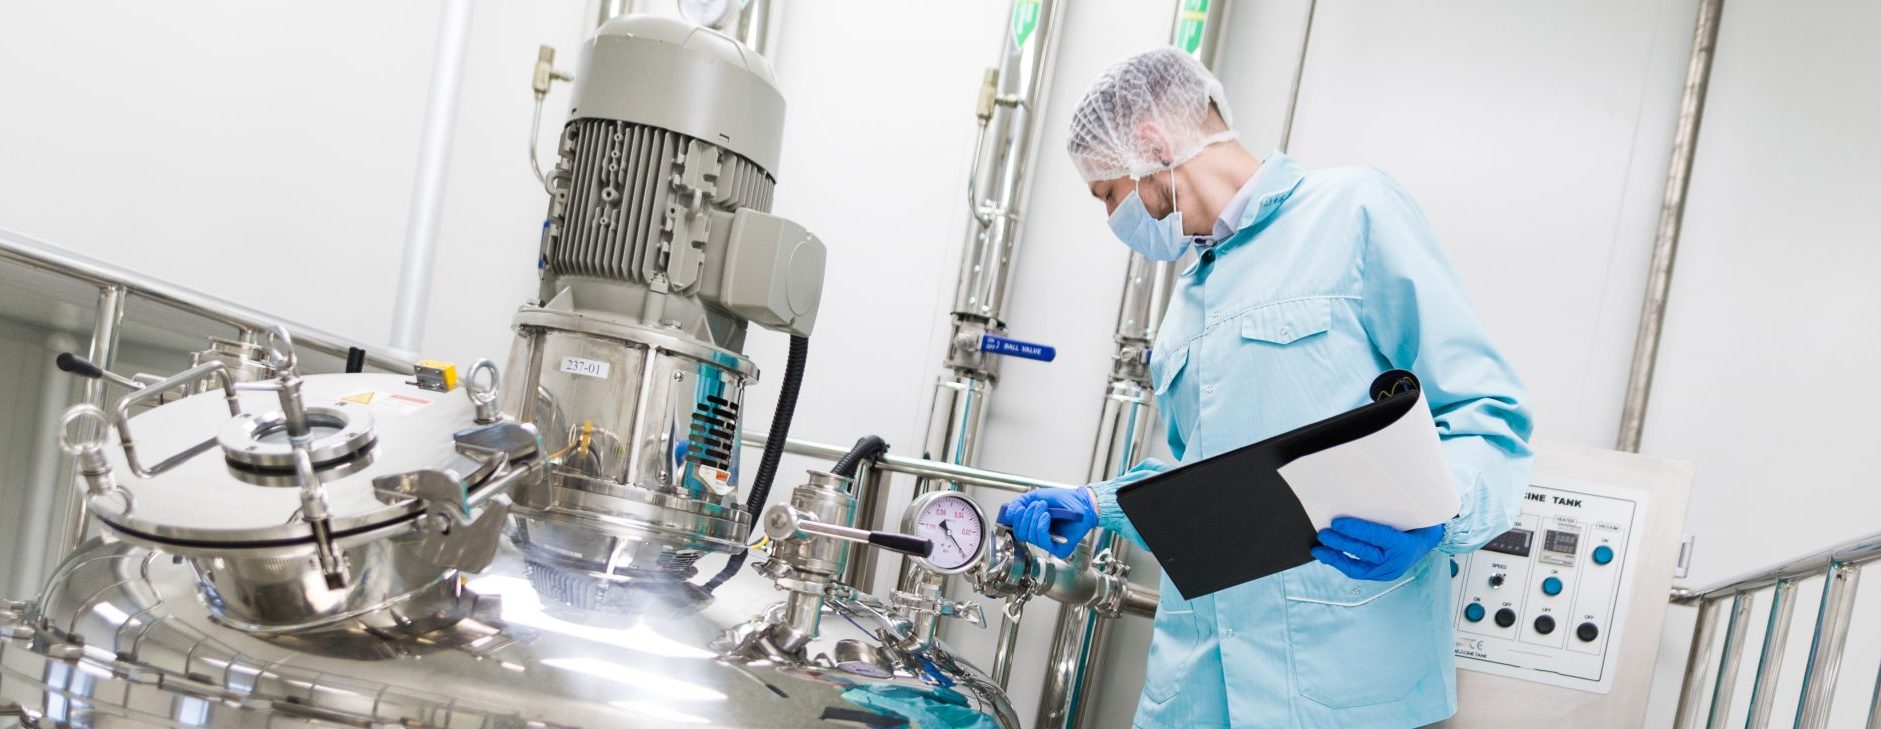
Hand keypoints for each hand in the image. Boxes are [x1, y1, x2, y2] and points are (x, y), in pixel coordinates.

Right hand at [995, 487, 1096, 559]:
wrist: (1082, 502)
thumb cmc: (1064, 500)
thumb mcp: (1037, 496)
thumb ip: (1020, 502)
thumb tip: (1008, 513)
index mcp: (1034, 526)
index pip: (1018, 529)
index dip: (1015, 519)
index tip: (1018, 508)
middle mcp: (1040, 537)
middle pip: (1022, 533)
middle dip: (1026, 517)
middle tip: (1036, 505)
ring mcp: (1049, 544)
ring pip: (1031, 536)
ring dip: (1035, 518)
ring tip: (1043, 507)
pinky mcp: (1059, 549)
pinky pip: (1043, 541)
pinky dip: (1041, 527)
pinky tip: (1046, 516)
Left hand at [1311, 517, 1444, 580]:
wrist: (1430, 538)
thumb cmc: (1417, 520)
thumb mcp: (1408, 510)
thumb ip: (1385, 508)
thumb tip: (1354, 499)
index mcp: (1405, 543)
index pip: (1377, 536)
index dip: (1355, 530)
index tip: (1337, 522)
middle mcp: (1397, 560)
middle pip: (1364, 552)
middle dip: (1340, 543)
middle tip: (1323, 533)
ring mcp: (1389, 571)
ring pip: (1357, 567)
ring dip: (1335, 558)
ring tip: (1319, 549)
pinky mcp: (1382, 576)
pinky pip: (1358, 572)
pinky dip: (1342, 564)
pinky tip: (1329, 557)